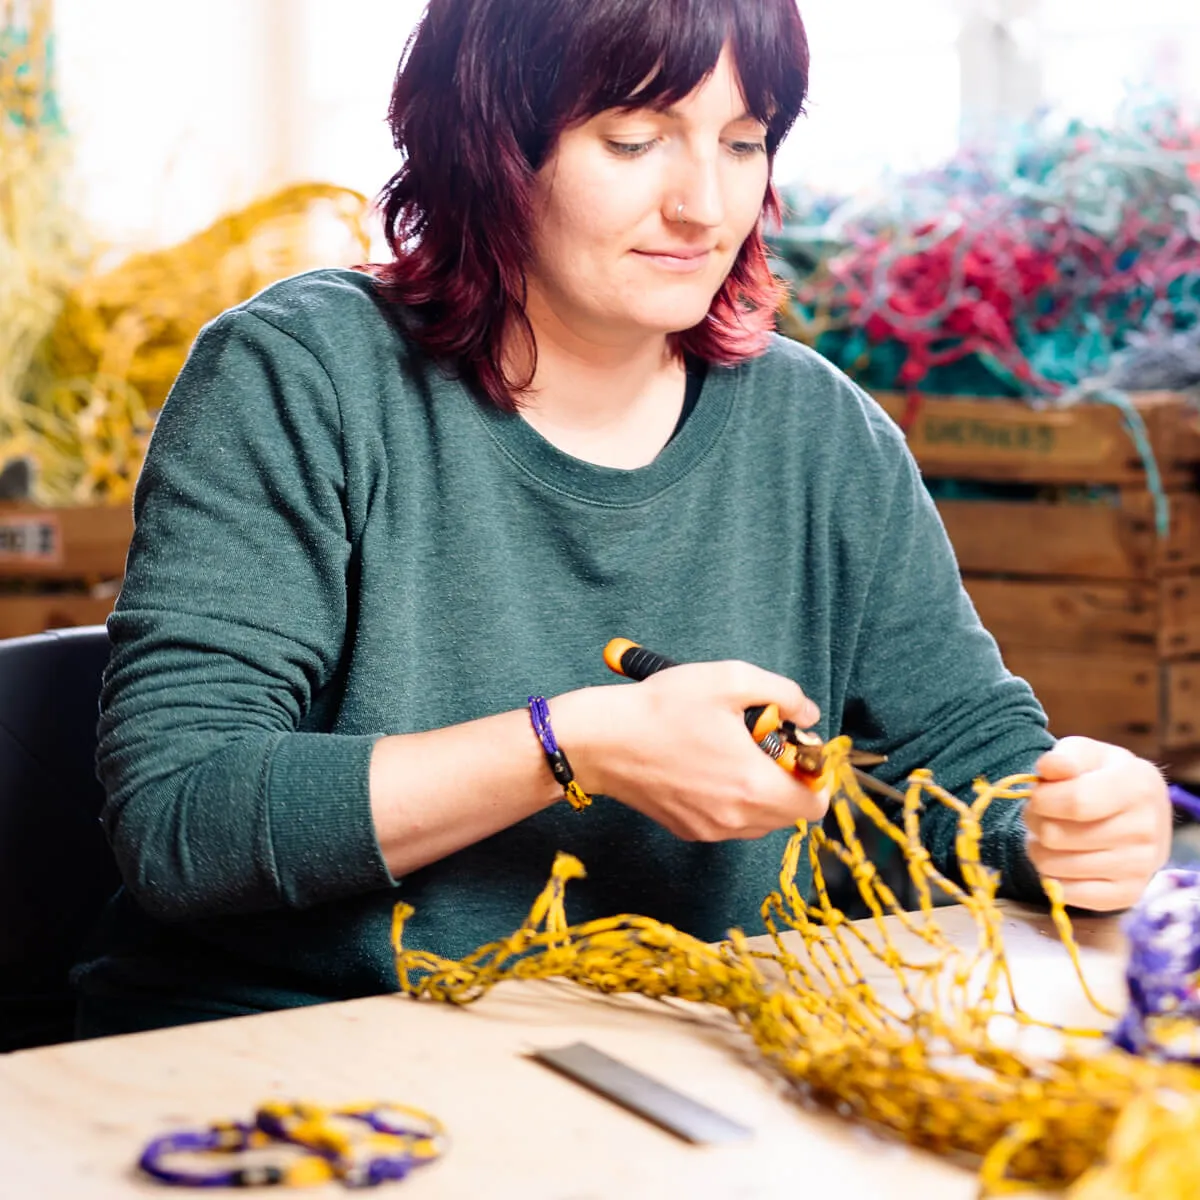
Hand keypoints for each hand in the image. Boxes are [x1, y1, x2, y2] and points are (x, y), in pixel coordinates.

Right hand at [554, 660, 826, 840]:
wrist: (600, 741)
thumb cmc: (663, 708)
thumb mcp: (730, 679)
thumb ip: (785, 693)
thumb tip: (809, 714)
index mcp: (754, 786)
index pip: (816, 804)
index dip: (815, 773)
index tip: (794, 745)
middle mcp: (736, 818)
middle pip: (791, 813)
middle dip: (788, 779)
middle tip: (763, 741)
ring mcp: (711, 830)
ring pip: (761, 820)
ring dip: (761, 791)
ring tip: (732, 751)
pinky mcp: (688, 831)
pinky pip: (730, 821)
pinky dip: (732, 799)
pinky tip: (706, 765)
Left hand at [1023, 736, 1170, 911]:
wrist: (1134, 812)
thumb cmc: (1099, 777)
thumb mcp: (1084, 754)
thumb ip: (1064, 756)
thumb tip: (1050, 767)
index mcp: (1139, 785)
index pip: (1076, 802)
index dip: (1042, 800)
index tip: (1037, 796)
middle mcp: (1147, 828)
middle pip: (1058, 836)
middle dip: (1035, 822)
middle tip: (1042, 815)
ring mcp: (1142, 866)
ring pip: (1055, 866)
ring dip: (1039, 849)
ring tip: (1053, 834)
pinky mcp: (1129, 894)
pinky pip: (1069, 894)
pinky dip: (1054, 878)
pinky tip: (1064, 859)